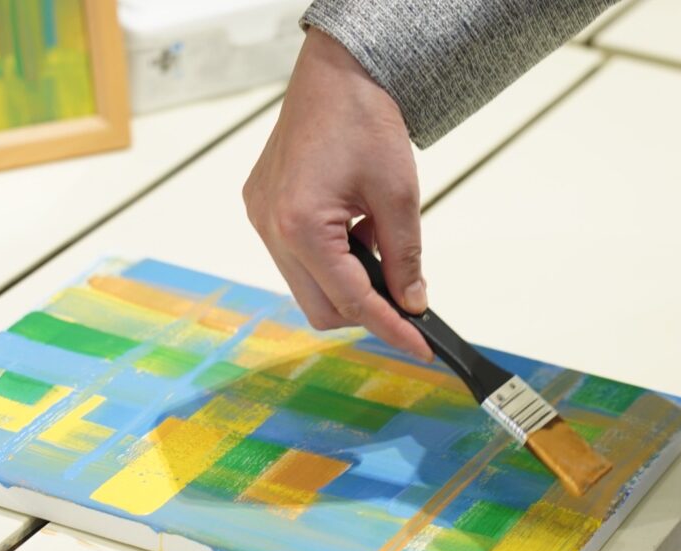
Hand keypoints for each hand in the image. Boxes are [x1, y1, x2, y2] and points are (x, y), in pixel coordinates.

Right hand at [243, 28, 432, 362]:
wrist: (336, 74)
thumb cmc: (364, 119)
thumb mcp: (399, 194)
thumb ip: (405, 257)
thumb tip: (411, 302)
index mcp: (301, 225)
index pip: (351, 301)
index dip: (391, 328)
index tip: (420, 346)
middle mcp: (270, 228)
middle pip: (320, 308)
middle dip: (365, 310)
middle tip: (403, 293)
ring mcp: (260, 219)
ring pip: (306, 287)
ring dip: (345, 283)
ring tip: (373, 244)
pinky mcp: (261, 208)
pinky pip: (294, 258)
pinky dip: (328, 260)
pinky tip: (350, 231)